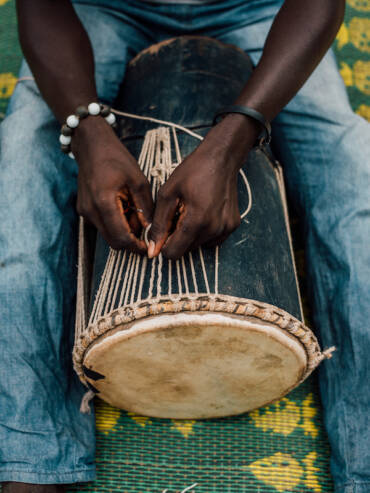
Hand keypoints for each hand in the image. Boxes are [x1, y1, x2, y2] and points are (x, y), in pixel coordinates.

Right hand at [73, 117, 152, 253]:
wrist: (91, 146)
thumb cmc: (116, 159)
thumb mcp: (138, 181)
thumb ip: (145, 208)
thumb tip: (152, 230)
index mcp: (104, 202)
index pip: (121, 237)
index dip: (137, 247)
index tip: (150, 248)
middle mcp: (91, 211)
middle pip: (113, 242)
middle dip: (131, 242)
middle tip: (147, 234)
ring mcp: (85, 212)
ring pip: (108, 235)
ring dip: (124, 232)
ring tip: (136, 214)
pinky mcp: (84, 211)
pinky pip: (102, 226)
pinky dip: (116, 224)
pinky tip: (125, 210)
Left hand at [148, 114, 258, 258]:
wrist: (221, 158)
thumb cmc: (193, 171)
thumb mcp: (168, 194)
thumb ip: (159, 224)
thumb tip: (153, 248)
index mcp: (196, 221)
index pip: (174, 253)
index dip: (164, 245)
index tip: (163, 230)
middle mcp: (214, 229)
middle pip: (186, 250)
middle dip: (177, 237)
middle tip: (178, 214)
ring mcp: (226, 228)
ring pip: (199, 245)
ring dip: (191, 234)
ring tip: (191, 211)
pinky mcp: (232, 226)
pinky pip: (212, 239)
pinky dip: (204, 232)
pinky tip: (204, 213)